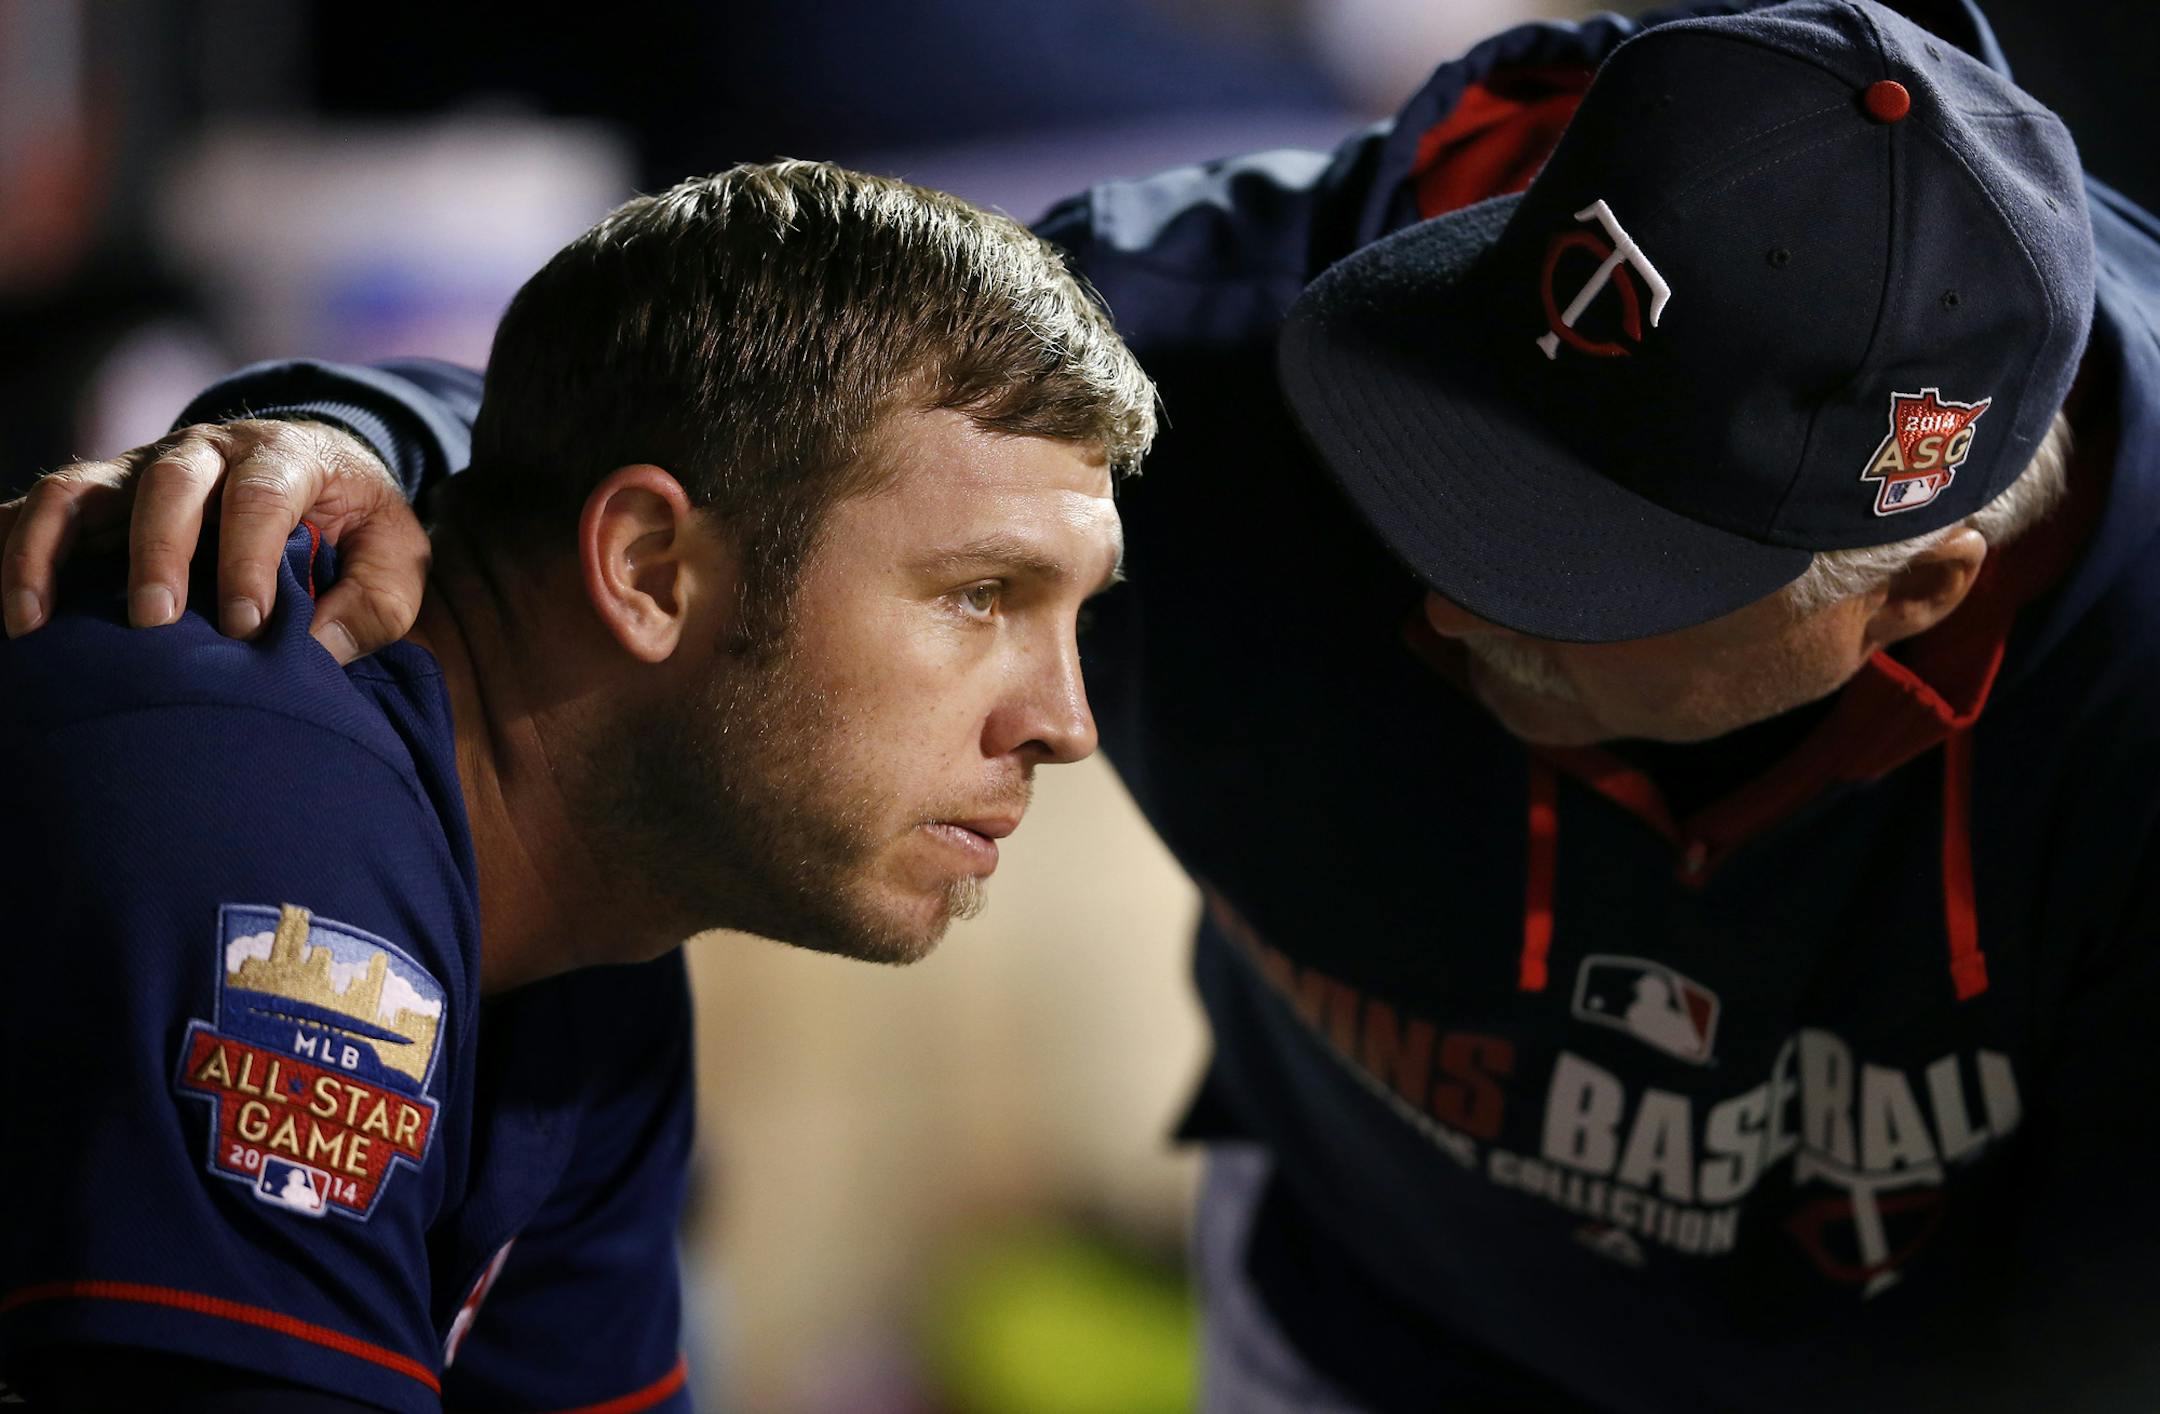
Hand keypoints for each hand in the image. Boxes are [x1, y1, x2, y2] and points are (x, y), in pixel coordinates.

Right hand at [0, 419, 429, 664]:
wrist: (322, 472)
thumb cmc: (358, 526)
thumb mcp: (397, 557)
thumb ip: (375, 602)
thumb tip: (321, 649)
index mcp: (286, 455)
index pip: (259, 497)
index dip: (248, 559)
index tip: (246, 627)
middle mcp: (207, 451)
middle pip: (167, 482)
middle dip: (155, 550)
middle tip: (153, 623)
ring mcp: (142, 468)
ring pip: (79, 489)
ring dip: (48, 549)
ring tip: (33, 623)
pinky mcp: (101, 497)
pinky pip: (40, 512)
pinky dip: (11, 549)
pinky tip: (9, 609)